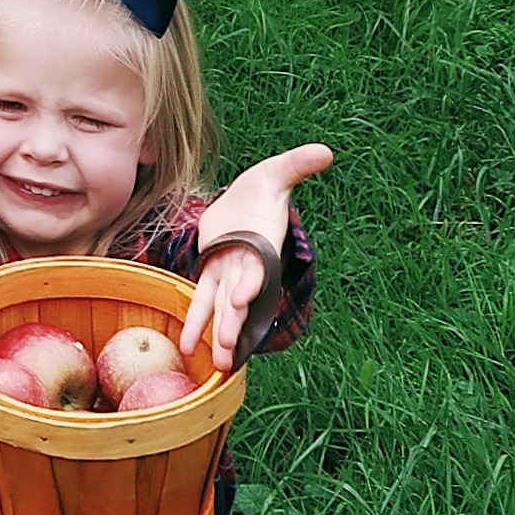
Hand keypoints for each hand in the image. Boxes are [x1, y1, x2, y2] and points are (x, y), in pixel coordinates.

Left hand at [181, 142, 333, 372]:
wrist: (244, 199)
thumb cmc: (262, 188)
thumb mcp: (276, 172)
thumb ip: (297, 164)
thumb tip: (325, 152)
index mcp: (263, 244)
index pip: (260, 266)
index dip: (253, 281)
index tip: (243, 298)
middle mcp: (248, 265)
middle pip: (241, 297)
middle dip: (234, 322)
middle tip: (228, 349)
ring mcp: (229, 273)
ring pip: (222, 307)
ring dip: (219, 332)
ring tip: (219, 362)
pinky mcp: (211, 272)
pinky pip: (202, 300)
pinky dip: (196, 320)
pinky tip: (188, 344)